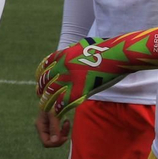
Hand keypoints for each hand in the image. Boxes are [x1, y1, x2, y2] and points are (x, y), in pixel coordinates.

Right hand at [35, 107, 71, 147]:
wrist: (53, 94)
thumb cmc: (52, 103)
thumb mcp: (53, 115)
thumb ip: (54, 128)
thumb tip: (55, 142)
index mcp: (40, 126)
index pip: (46, 142)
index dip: (56, 143)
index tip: (65, 137)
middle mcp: (43, 128)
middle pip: (51, 141)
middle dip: (60, 137)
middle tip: (66, 127)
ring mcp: (47, 127)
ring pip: (56, 137)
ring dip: (63, 132)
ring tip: (67, 122)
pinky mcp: (52, 124)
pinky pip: (58, 132)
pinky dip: (63, 129)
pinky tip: (66, 121)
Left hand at [36, 28, 157, 115]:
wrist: (117, 53)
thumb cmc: (107, 48)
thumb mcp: (86, 44)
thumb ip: (78, 49)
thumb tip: (80, 47)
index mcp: (63, 56)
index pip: (45, 66)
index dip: (41, 75)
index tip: (39, 80)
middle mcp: (62, 67)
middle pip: (45, 81)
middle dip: (41, 89)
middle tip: (40, 95)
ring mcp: (69, 79)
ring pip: (50, 93)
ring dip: (46, 101)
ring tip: (44, 108)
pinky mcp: (79, 91)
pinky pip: (62, 103)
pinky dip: (58, 109)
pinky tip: (56, 114)